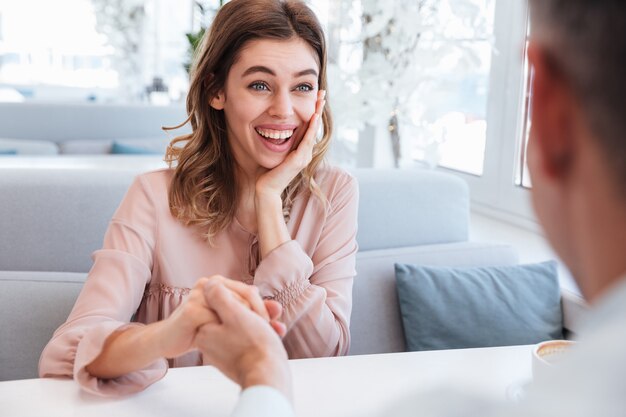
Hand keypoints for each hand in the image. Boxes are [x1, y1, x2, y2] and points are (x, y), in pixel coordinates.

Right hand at [158, 275, 273, 358]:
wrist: (169, 340)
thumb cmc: (200, 329)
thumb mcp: (227, 319)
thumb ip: (250, 312)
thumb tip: (278, 308)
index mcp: (219, 282)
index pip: (250, 292)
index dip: (265, 310)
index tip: (277, 327)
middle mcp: (209, 283)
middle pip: (244, 298)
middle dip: (261, 317)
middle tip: (275, 333)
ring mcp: (198, 295)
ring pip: (233, 309)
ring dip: (250, 325)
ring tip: (264, 339)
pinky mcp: (191, 311)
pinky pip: (217, 321)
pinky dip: (230, 333)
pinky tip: (240, 346)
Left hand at [196, 279, 291, 399]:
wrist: (269, 378)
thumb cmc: (254, 344)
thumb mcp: (234, 313)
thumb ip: (218, 295)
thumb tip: (209, 283)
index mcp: (204, 330)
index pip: (220, 301)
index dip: (241, 299)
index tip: (253, 306)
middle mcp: (210, 342)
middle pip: (232, 312)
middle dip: (254, 309)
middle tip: (269, 312)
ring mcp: (224, 351)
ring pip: (243, 324)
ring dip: (261, 320)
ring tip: (275, 323)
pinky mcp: (238, 359)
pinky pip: (249, 339)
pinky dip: (262, 333)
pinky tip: (276, 332)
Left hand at [255, 90, 325, 198]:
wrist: (266, 189)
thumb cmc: (267, 173)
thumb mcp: (274, 152)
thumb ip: (278, 142)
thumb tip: (272, 126)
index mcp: (300, 150)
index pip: (308, 127)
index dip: (312, 111)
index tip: (314, 97)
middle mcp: (305, 152)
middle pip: (314, 126)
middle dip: (318, 108)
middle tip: (322, 92)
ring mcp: (304, 157)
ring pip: (313, 131)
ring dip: (317, 114)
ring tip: (320, 100)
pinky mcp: (298, 160)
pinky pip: (306, 140)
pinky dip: (311, 127)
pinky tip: (313, 116)